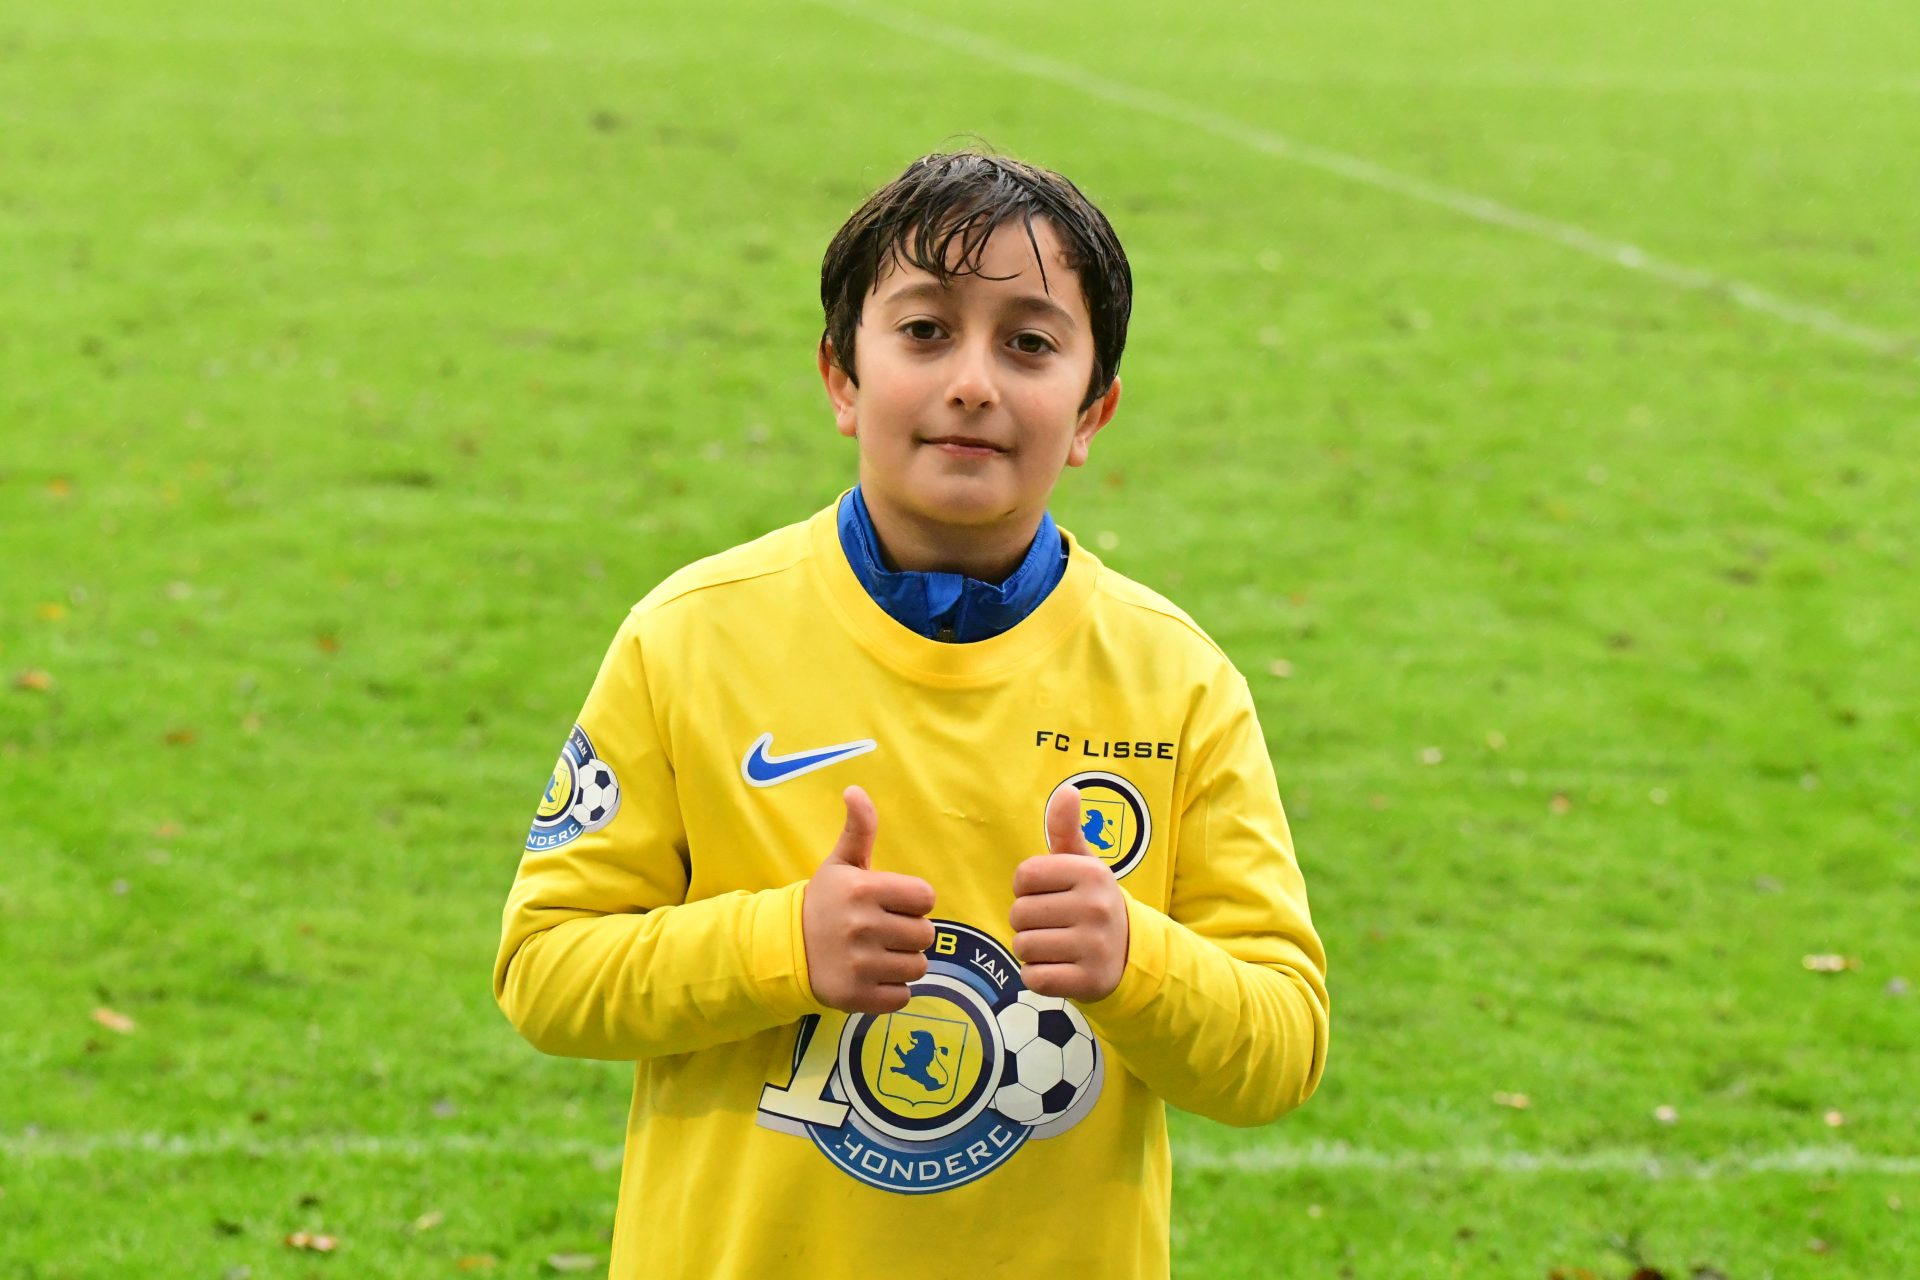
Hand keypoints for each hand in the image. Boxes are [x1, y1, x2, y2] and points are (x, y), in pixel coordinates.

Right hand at [802, 786, 936, 1014]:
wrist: (785, 948)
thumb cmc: (824, 902)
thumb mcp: (840, 864)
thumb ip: (858, 829)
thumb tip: (855, 790)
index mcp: (864, 890)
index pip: (926, 897)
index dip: (913, 901)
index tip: (892, 904)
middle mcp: (863, 927)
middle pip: (926, 935)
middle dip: (909, 933)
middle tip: (884, 931)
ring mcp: (860, 964)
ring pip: (918, 967)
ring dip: (903, 962)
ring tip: (879, 954)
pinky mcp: (857, 996)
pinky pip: (903, 996)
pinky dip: (892, 990)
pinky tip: (872, 976)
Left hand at [1010, 785, 1129, 1000]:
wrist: (1131, 953)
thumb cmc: (1092, 901)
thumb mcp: (1084, 864)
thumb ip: (1066, 830)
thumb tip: (1067, 790)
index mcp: (1091, 874)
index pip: (1024, 876)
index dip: (1027, 888)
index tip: (1048, 894)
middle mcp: (1095, 908)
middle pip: (1019, 914)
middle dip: (1027, 921)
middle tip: (1053, 923)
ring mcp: (1094, 946)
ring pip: (1023, 946)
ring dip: (1031, 949)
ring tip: (1056, 945)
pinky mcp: (1088, 981)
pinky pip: (1033, 978)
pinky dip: (1037, 975)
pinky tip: (1058, 967)